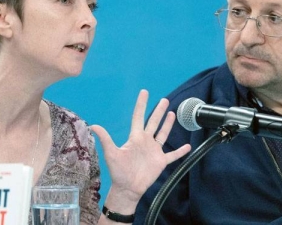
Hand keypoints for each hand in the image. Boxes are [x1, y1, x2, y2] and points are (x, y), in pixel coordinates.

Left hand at [91, 89, 190, 205]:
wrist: (128, 189)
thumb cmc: (118, 172)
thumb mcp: (111, 154)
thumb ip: (106, 139)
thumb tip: (93, 125)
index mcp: (135, 138)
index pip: (139, 117)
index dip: (141, 105)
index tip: (144, 92)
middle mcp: (146, 141)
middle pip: (153, 123)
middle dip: (158, 111)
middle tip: (164, 100)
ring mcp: (154, 151)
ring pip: (163, 135)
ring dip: (168, 125)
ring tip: (172, 114)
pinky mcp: (161, 162)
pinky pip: (173, 155)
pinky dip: (180, 151)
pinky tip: (188, 146)